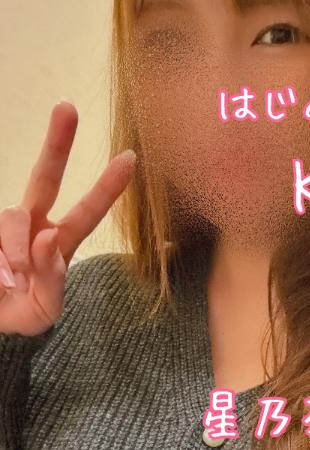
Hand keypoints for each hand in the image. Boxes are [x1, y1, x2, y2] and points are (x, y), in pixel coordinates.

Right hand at [0, 101, 136, 335]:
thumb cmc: (18, 314)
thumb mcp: (42, 312)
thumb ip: (51, 282)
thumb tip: (45, 239)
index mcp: (57, 244)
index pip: (86, 213)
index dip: (106, 187)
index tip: (130, 158)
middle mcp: (32, 226)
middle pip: (45, 178)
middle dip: (57, 144)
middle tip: (67, 107)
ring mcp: (5, 225)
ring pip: (15, 215)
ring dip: (16, 248)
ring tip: (12, 278)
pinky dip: (3, 254)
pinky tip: (2, 276)